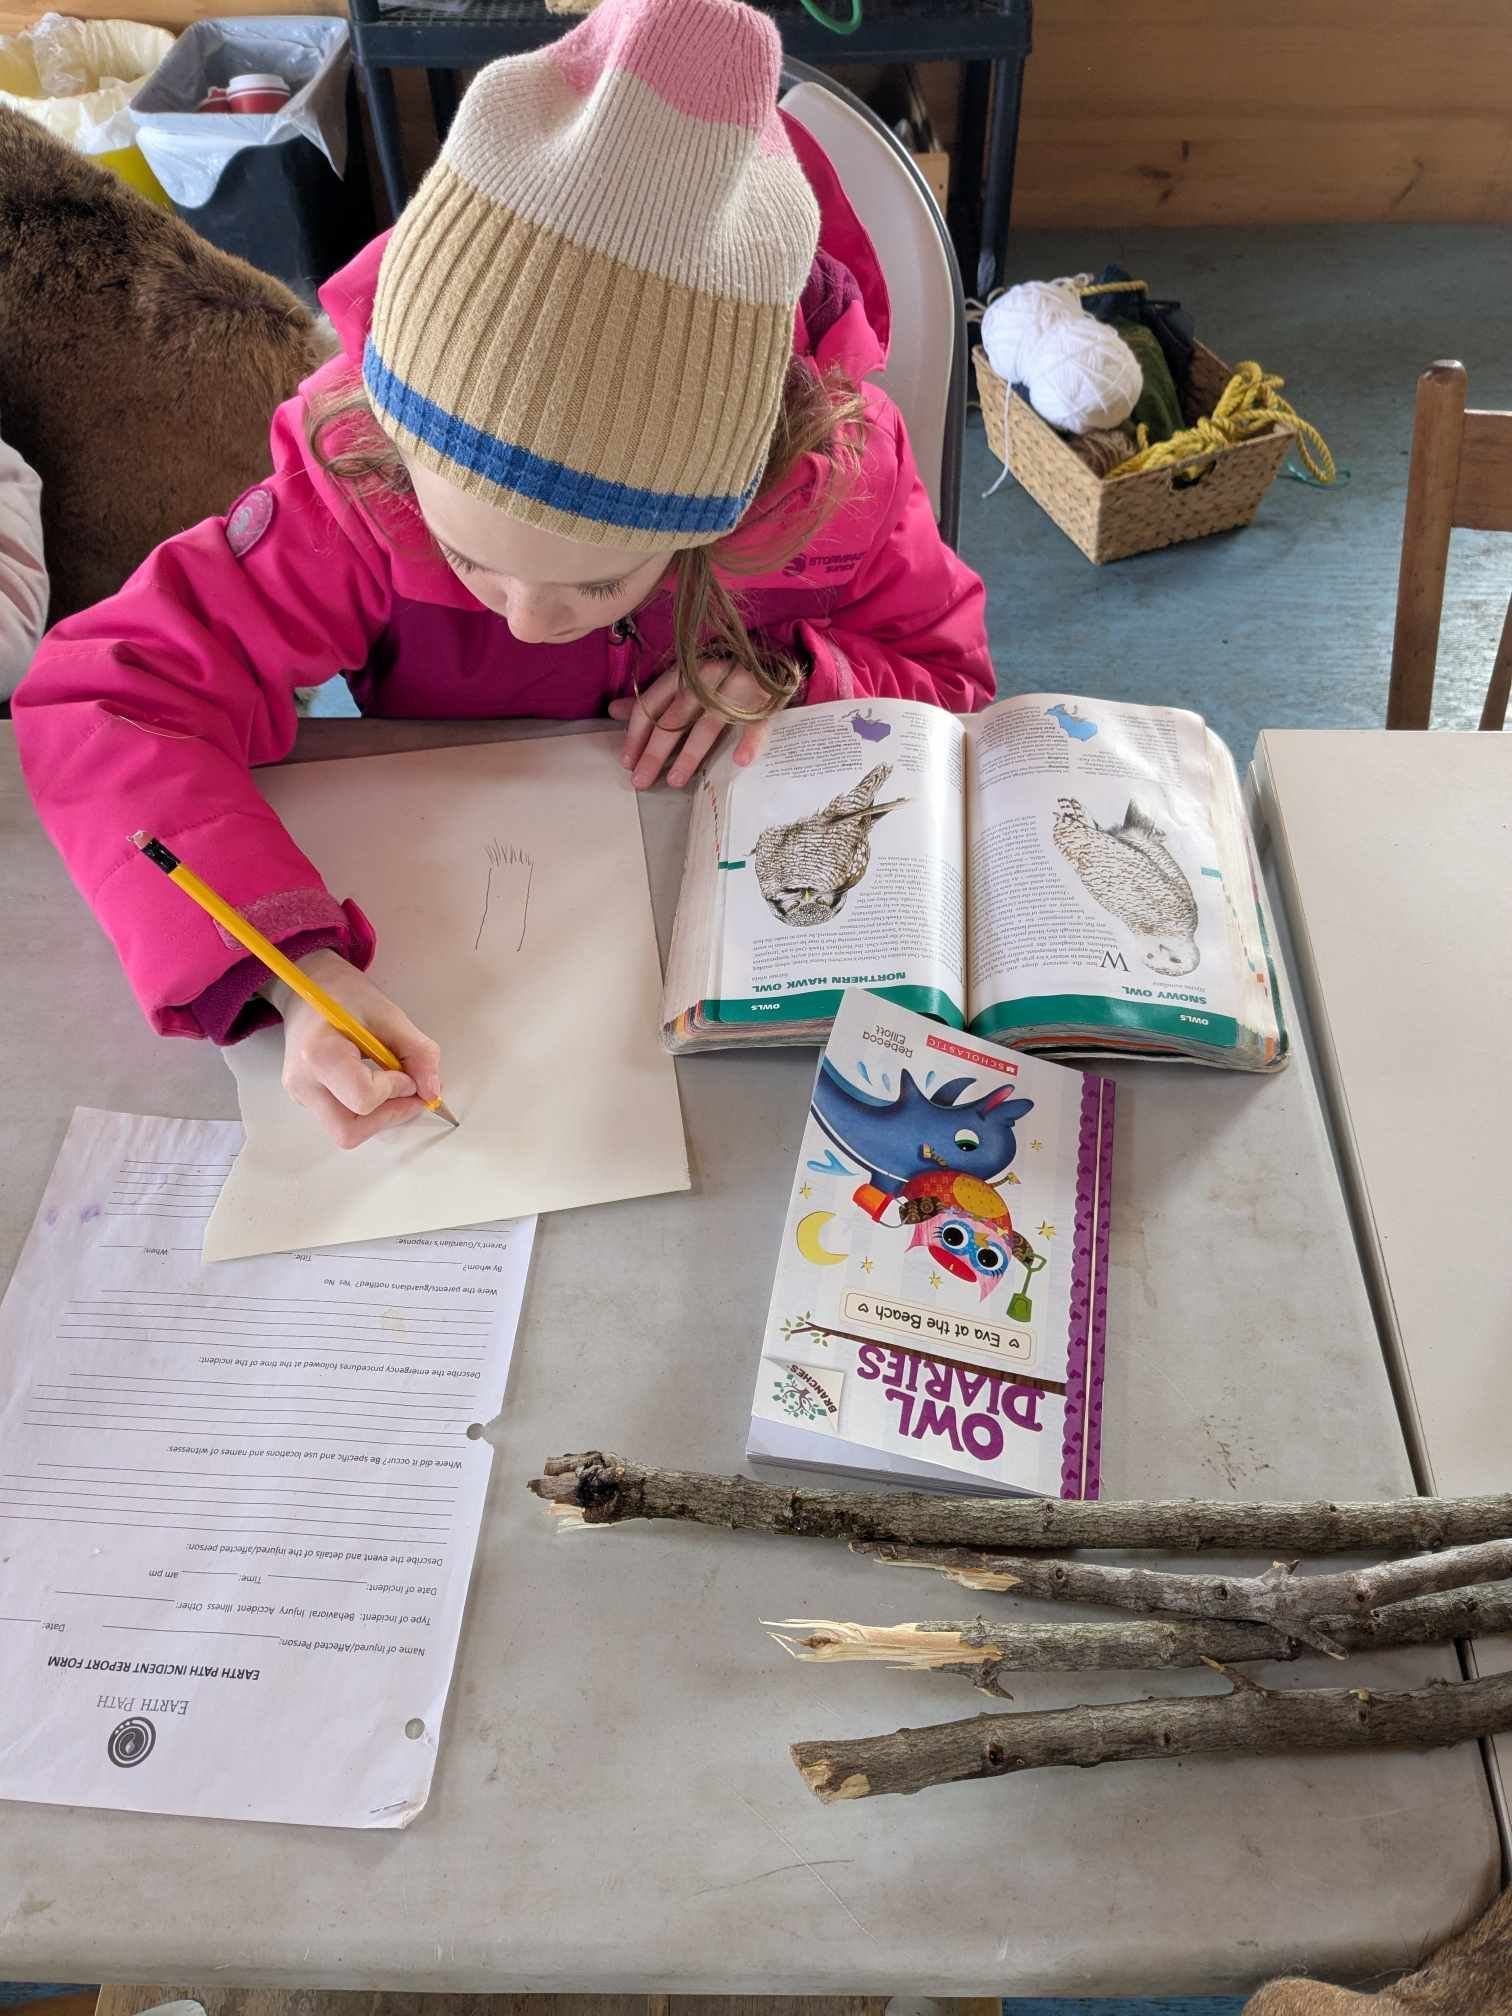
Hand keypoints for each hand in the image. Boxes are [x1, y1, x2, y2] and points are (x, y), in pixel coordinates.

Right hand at [271, 950, 442, 1149]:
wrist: (309, 985)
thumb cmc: (344, 994)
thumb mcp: (388, 1015)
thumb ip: (417, 1052)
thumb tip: (432, 1091)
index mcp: (319, 1055)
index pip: (364, 1099)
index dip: (395, 1090)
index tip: (406, 1071)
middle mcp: (303, 1082)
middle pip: (349, 1131)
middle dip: (388, 1117)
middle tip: (409, 1092)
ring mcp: (301, 1095)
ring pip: (346, 1131)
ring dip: (380, 1116)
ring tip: (392, 1084)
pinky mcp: (306, 1099)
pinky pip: (342, 1119)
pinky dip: (368, 1111)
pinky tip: (376, 1082)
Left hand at [608, 661, 778, 789]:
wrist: (771, 662)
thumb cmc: (720, 679)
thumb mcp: (684, 683)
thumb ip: (653, 699)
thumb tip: (613, 711)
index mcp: (684, 674)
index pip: (652, 704)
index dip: (636, 734)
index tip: (627, 762)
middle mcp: (706, 679)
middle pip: (675, 718)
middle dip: (655, 751)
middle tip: (641, 780)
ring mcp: (736, 689)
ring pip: (709, 724)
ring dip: (690, 754)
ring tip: (676, 780)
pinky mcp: (765, 702)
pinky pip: (757, 724)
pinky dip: (750, 741)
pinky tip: (739, 760)